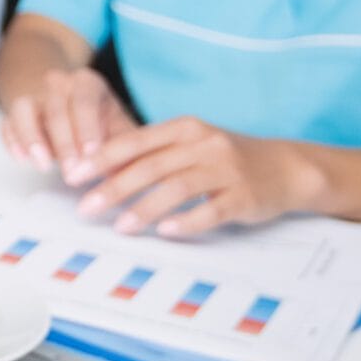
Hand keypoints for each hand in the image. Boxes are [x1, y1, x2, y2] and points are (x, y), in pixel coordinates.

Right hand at [0, 65, 136, 180]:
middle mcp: (57, 84)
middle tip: (72, 173)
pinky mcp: (14, 113)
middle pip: (55, 109)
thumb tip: (134, 173)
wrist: (69, 106)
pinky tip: (21, 159)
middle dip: (64, 144)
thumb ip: (127, 147)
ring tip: (42, 165)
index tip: (92, 154)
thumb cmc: (100, 123)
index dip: (87, 129)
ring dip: (32, 138)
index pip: (84, 101)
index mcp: (87, 83)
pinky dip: (12, 140)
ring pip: (24, 109)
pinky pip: (7, 122)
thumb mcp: (119, 128)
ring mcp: (33, 97)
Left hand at [74, 116, 317, 237]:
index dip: (101, 158)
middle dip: (113, 188)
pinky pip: (211, 209)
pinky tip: (166, 232)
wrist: (286, 167)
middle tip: (85, 207)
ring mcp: (226, 169)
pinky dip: (187, 221)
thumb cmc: (226, 158)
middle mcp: (204, 144)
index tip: (73, 175)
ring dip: (145, 207)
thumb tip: (101, 173)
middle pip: (150, 166)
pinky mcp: (244, 195)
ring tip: (120, 226)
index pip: (135, 141)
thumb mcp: (190, 145)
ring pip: (177, 187)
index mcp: (184, 128)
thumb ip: (152, 154)